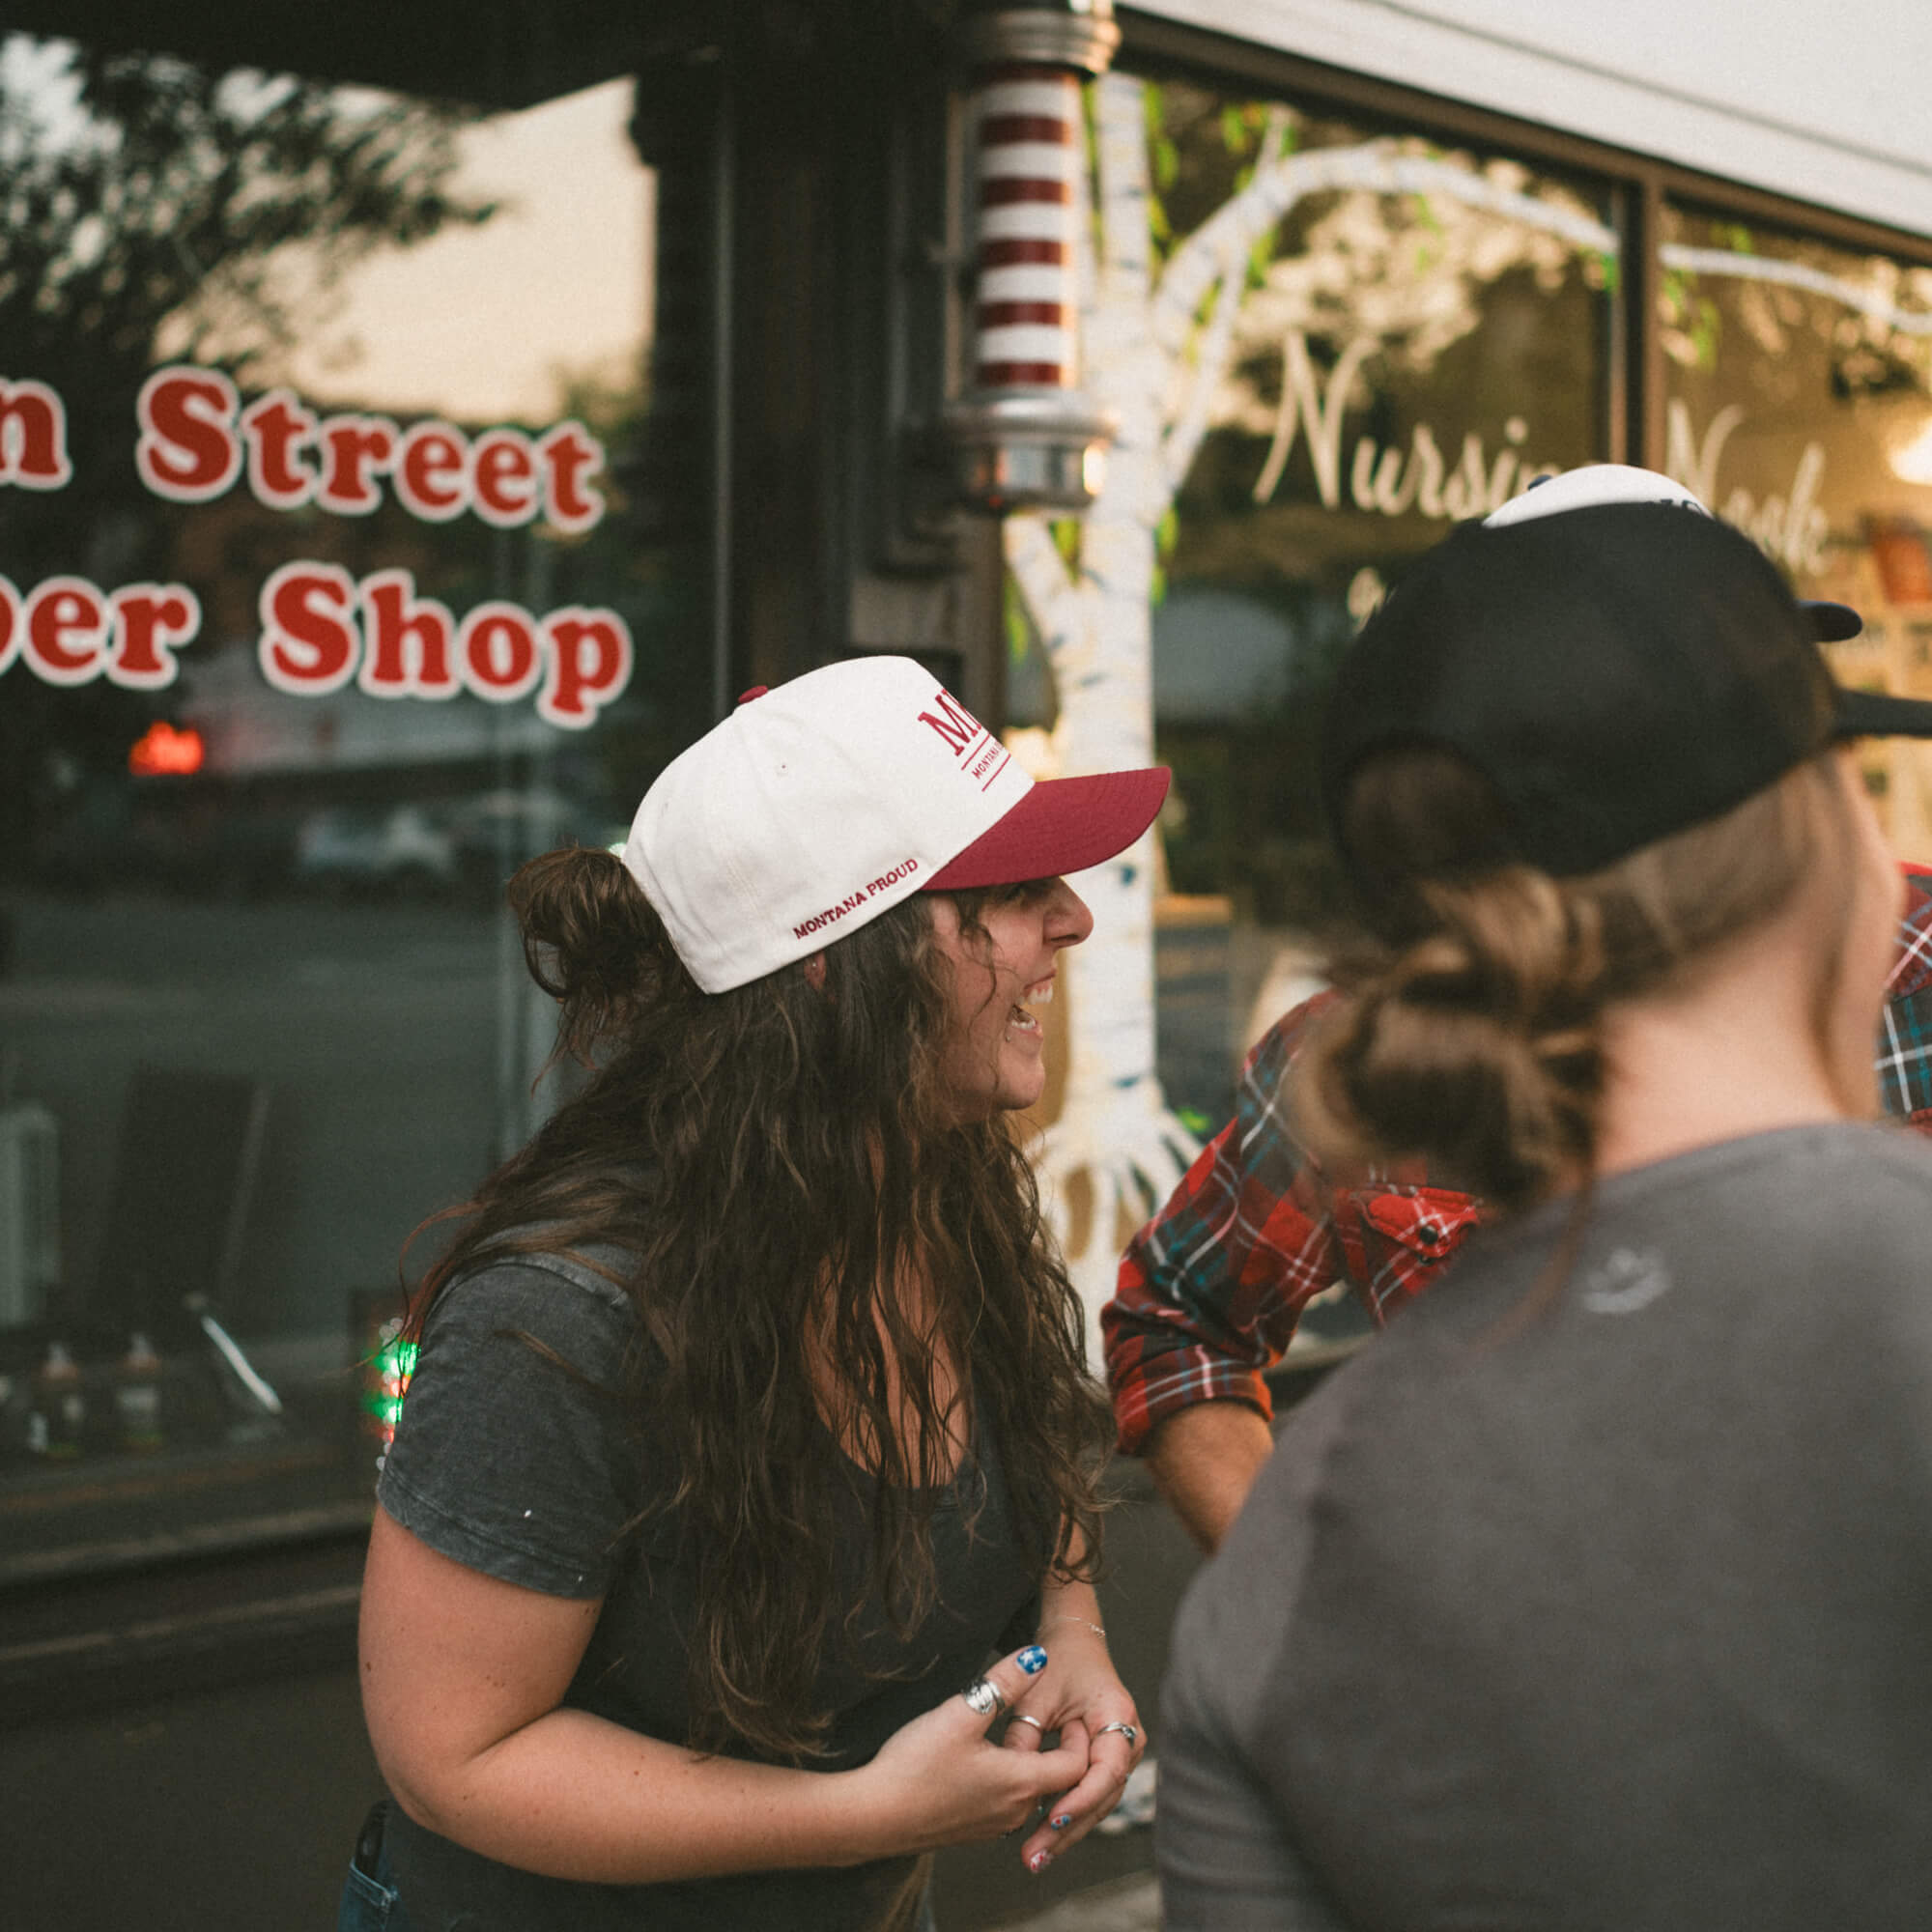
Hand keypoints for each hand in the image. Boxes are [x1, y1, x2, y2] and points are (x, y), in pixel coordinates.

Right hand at [843, 1644, 1087, 1859]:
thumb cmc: (916, 1766)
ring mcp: (992, 1827)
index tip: (1067, 1710)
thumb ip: (1004, 1682)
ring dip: (1031, 1766)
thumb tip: (1038, 1655)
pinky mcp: (971, 1831)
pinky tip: (985, 1759)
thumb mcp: (962, 1712)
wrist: (871, 1817)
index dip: (1079, 1737)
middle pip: (1057, 1782)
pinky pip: (1006, 1806)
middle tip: (1049, 1714)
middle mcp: (1015, 1812)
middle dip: (1058, 1748)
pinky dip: (1009, 1783)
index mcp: (1022, 1784)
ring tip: (1019, 1732)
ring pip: (1030, 1795)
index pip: (1077, 1766)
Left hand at [1000, 1621, 1143, 1872]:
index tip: (1052, 1818)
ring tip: (1035, 1858)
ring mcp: (1120, 1753)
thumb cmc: (1056, 1662)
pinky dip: (1067, 1817)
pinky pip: (1088, 1795)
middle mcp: (1128, 1738)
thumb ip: (1026, 1734)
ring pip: (1096, 1802)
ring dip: (1067, 1831)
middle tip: (1035, 1855)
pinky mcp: (1105, 1762)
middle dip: (1068, 1827)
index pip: (1107, 1768)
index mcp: (1117, 1714)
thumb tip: (1013, 1778)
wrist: (1073, 1643)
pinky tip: (1042, 1841)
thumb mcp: (1035, 1694)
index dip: (1081, 1797)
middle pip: (1102, 1795)